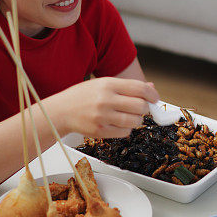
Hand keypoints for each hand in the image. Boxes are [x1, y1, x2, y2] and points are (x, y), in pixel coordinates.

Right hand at [42, 77, 159, 137]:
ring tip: (130, 116)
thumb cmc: (83, 96)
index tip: (155, 99)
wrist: (60, 111)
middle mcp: (105, 100)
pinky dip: (127, 129)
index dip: (152, 94)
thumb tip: (151, 88)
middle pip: (140, 106)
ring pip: (135, 121)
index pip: (139, 88)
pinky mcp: (100, 131)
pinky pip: (124, 132)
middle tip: (141, 109)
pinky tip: (119, 124)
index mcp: (108, 84)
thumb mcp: (104, 84)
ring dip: (137, 120)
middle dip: (145, 108)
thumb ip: (128, 86)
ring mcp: (102, 116)